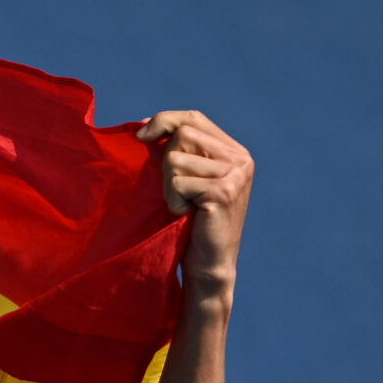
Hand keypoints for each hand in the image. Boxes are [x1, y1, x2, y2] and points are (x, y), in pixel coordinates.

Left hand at [136, 110, 252, 304]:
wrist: (210, 263)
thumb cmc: (192, 223)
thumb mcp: (188, 178)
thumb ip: (178, 150)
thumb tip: (144, 125)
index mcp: (234, 151)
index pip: (193, 118)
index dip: (165, 121)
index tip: (141, 136)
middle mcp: (240, 158)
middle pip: (182, 134)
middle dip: (166, 163)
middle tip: (176, 192)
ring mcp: (235, 173)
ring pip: (175, 159)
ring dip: (168, 186)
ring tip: (183, 206)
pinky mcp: (224, 191)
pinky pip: (178, 182)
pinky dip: (173, 201)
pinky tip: (186, 215)